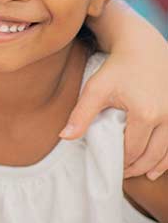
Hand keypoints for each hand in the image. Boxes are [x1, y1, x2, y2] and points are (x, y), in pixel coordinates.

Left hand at [62, 43, 167, 179]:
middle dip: (135, 168)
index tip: (109, 167)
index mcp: (145, 114)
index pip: (131, 149)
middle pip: (151, 155)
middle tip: (121, 174)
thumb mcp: (95, 89)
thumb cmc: (116, 69)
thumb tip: (64, 138)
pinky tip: (157, 167)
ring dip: (153, 166)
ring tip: (139, 173)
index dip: (119, 162)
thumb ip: (81, 115)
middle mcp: (167, 116)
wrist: (143, 49)